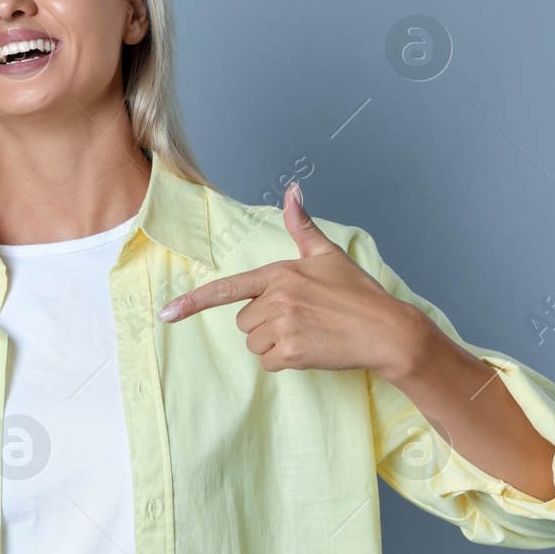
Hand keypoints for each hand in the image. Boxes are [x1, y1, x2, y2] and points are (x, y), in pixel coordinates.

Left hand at [154, 182, 427, 375]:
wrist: (388, 332)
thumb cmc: (359, 295)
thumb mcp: (328, 255)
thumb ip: (301, 227)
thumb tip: (292, 190)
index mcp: (280, 274)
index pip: (227, 288)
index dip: (193, 302)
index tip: (166, 314)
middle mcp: (277, 298)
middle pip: (244, 322)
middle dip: (265, 324)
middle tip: (301, 319)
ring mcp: (282, 326)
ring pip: (254, 343)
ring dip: (275, 344)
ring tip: (308, 334)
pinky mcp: (291, 352)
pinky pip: (268, 363)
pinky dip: (285, 362)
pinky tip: (310, 349)